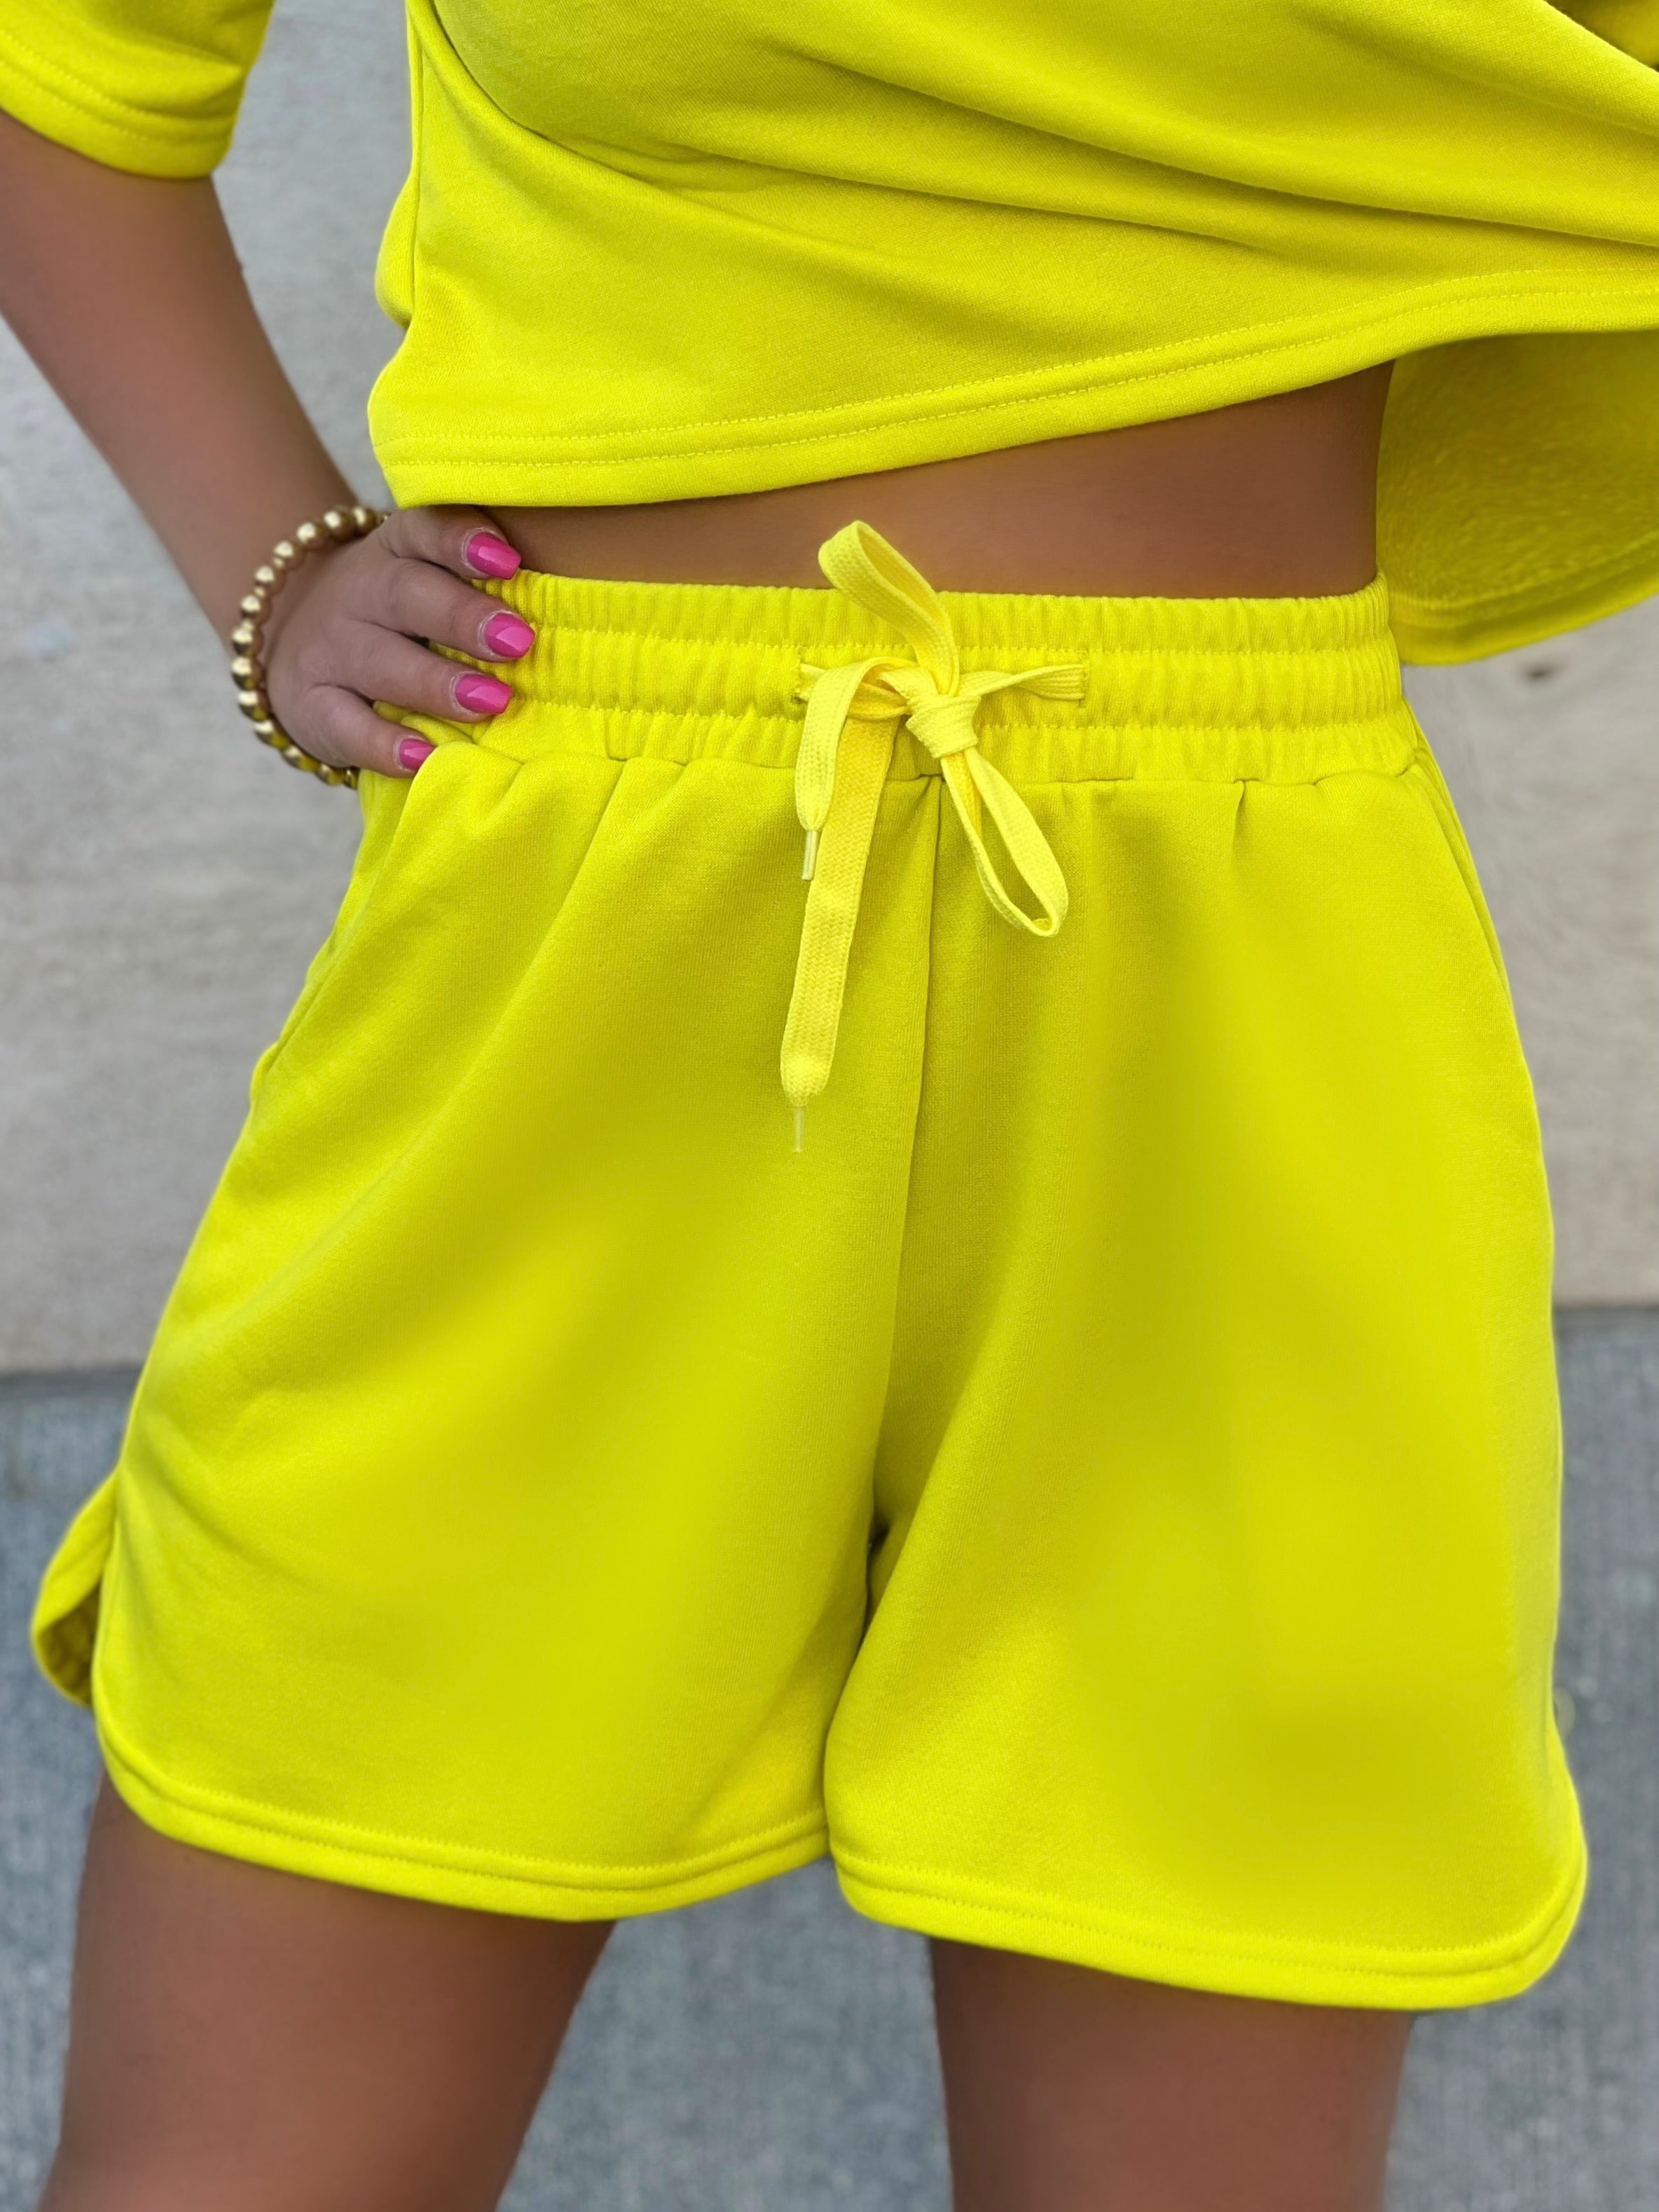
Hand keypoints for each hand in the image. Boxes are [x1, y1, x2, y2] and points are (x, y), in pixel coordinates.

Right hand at [260, 505, 532, 777]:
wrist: (289, 634)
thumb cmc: (399, 615)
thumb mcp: (427, 580)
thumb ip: (482, 588)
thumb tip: (571, 617)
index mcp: (396, 551)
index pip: (424, 530)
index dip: (462, 541)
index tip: (509, 559)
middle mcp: (358, 592)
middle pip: (406, 595)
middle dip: (463, 617)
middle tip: (517, 641)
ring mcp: (330, 649)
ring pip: (379, 661)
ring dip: (437, 683)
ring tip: (490, 702)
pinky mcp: (309, 704)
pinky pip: (344, 724)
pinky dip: (382, 743)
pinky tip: (423, 756)